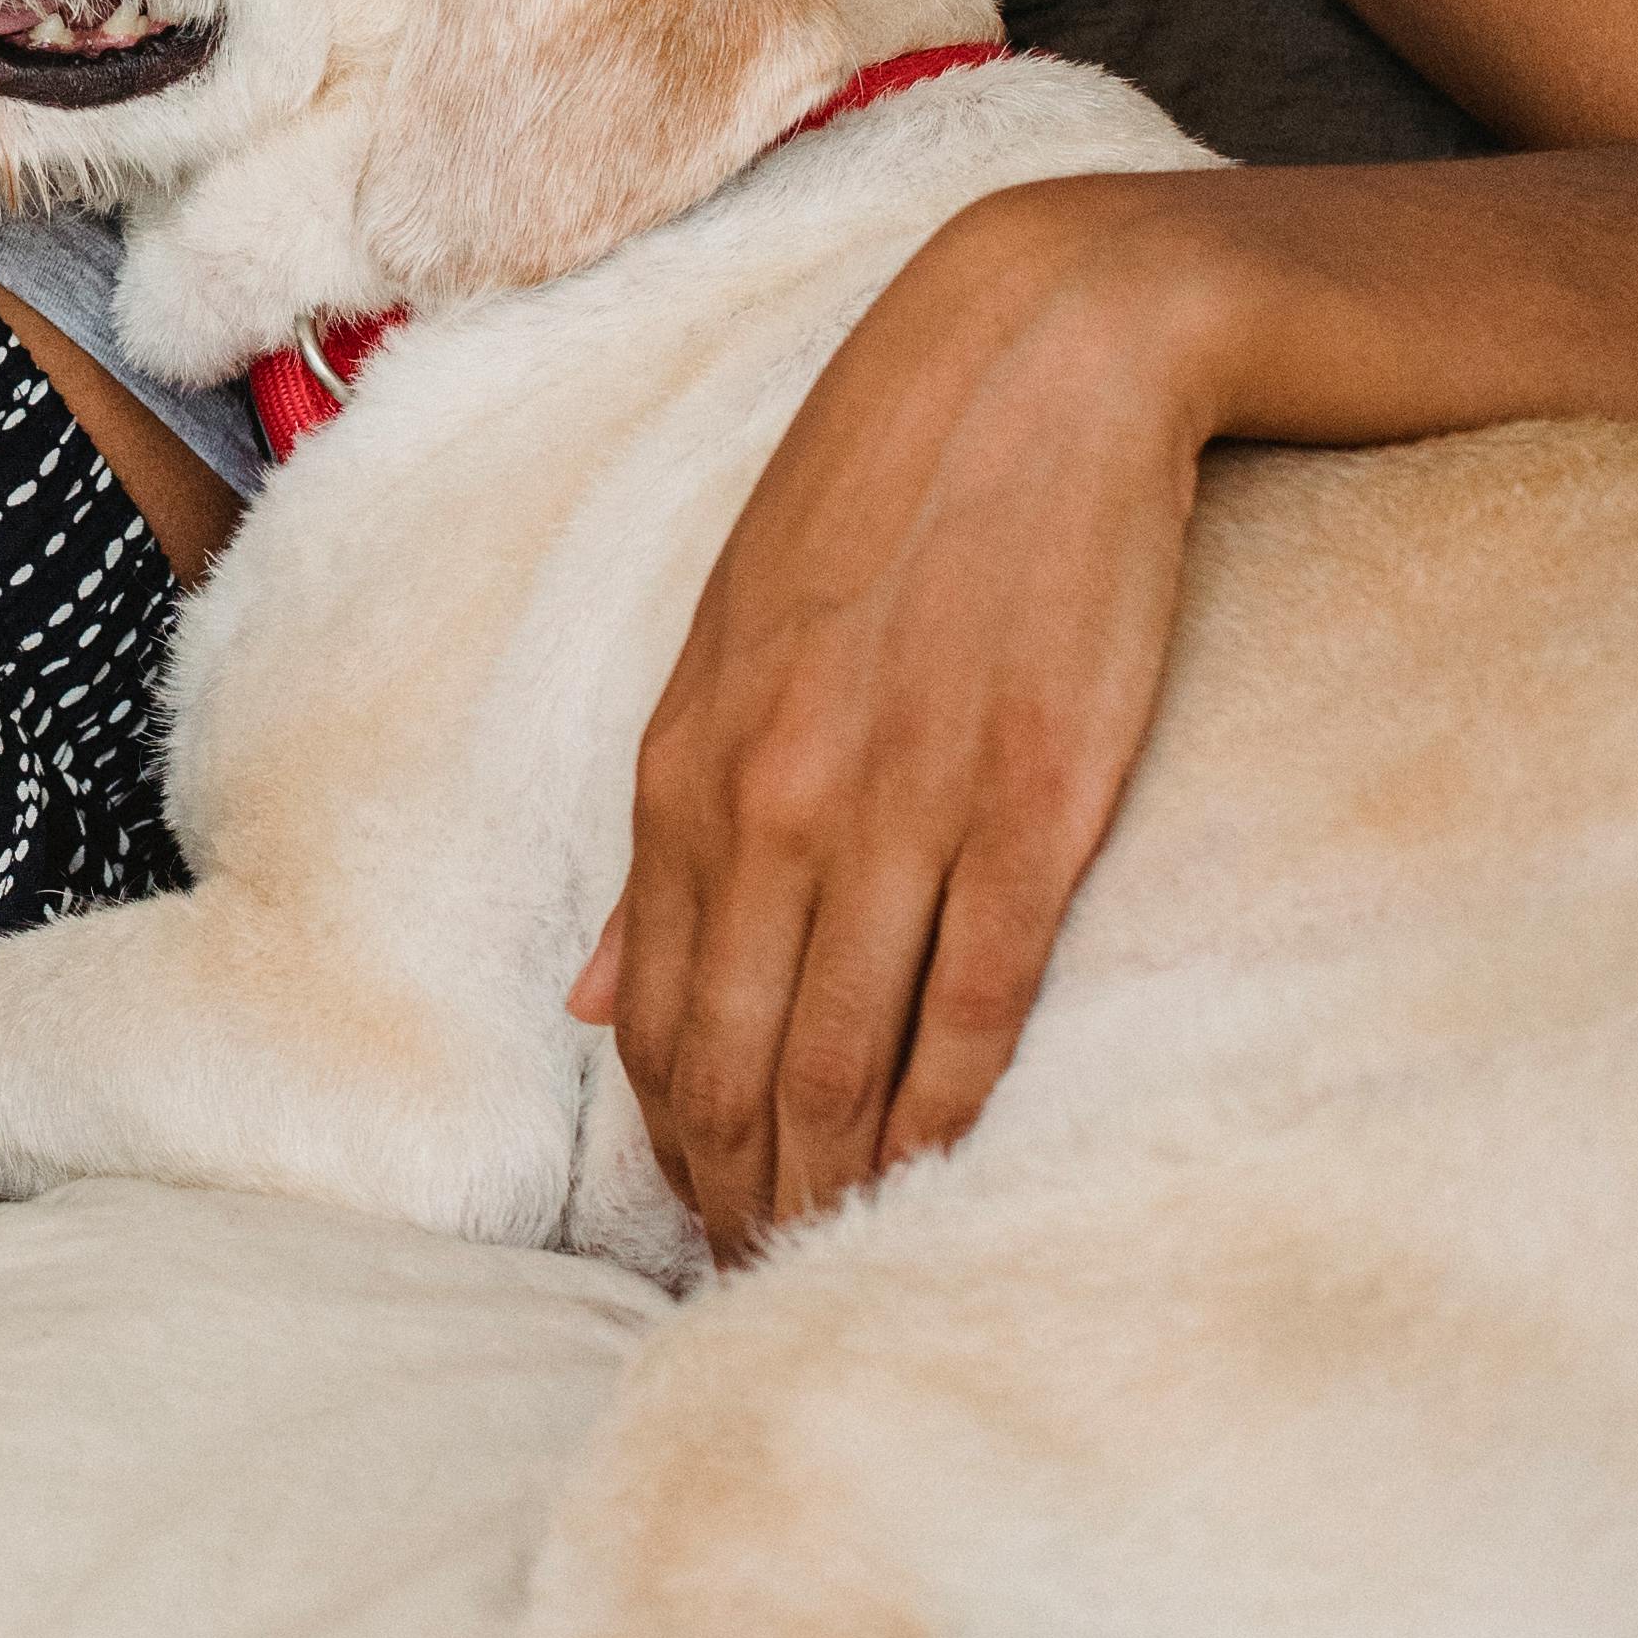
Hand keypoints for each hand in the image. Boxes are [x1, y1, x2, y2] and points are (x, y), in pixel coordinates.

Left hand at [570, 176, 1220, 1261]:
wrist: (1040, 356)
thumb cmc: (884, 492)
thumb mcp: (732, 639)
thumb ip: (670, 826)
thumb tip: (596, 994)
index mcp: (686, 763)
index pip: (654, 1019)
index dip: (673, 1143)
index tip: (697, 1222)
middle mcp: (776, 802)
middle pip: (742, 1062)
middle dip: (744, 1192)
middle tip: (763, 1282)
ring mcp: (907, 809)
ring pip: (851, 1059)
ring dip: (840, 1180)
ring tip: (839, 1257)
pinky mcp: (1037, 806)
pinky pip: (978, 1005)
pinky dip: (952, 1112)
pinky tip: (942, 1176)